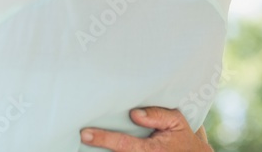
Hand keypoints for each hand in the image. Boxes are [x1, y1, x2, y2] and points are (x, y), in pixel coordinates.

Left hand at [81, 108, 211, 150]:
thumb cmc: (182, 137)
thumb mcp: (176, 122)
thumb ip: (157, 116)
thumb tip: (133, 114)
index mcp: (150, 150)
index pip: (122, 144)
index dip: (102, 139)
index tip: (84, 134)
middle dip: (98, 147)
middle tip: (80, 137)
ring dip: (102, 151)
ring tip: (85, 141)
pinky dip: (111, 150)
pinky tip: (99, 145)